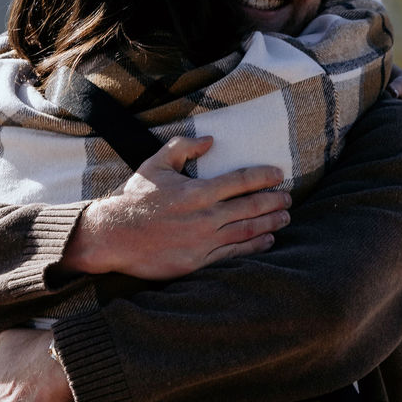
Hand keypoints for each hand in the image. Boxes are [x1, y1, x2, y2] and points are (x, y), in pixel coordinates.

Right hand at [60, 136, 289, 279]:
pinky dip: (254, 247)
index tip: (278, 175)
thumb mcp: (155, 164)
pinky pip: (233, 254)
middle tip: (289, 199)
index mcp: (197, 191)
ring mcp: (203, 241)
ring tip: (285, 218)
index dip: (264, 177)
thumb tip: (211, 140)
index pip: (241, 181)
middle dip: (275, 202)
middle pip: (251, 208)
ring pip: (247, 231)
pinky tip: (267, 240)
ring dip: (270, 224)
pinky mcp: (198, 261)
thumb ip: (183, 148)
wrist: (112, 236)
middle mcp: (205, 217)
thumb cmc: (134, 199)